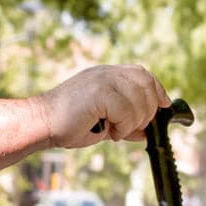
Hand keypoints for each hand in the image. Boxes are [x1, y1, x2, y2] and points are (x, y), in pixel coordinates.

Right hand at [32, 64, 170, 148]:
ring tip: (117, 130)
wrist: (42, 124)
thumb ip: (126, 121)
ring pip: (139, 99)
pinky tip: (110, 132)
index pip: (142, 74)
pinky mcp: (99, 92)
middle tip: (134, 128)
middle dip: (148, 110)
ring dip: (134, 121)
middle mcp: (106, 73)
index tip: (164, 106)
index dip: (157, 89)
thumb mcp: (104, 121)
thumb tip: (147, 131)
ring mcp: (102, 80)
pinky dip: (124, 126)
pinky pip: (127, 110)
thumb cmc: (69, 124)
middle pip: (145, 84)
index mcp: (106, 75)